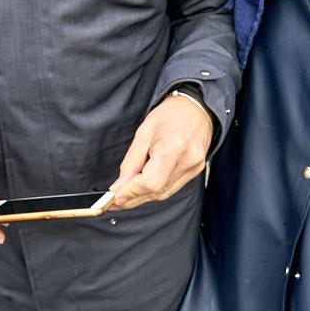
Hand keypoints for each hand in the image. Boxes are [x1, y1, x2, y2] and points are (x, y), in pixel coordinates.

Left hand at [109, 95, 213, 209]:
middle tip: (114, 201)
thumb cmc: (169, 116)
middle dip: (133, 198)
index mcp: (173, 148)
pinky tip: (143, 188)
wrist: (194, 109)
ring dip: (142, 197)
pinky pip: (171, 188)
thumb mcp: (143, 134)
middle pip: (156, 192)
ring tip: (125, 195)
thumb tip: (119, 187)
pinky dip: (155, 191)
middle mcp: (187, 161)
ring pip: (163, 194)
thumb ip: (131, 163)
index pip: (150, 182)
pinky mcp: (195, 171)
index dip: (131, 192)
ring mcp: (194, 168)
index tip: (114, 198)